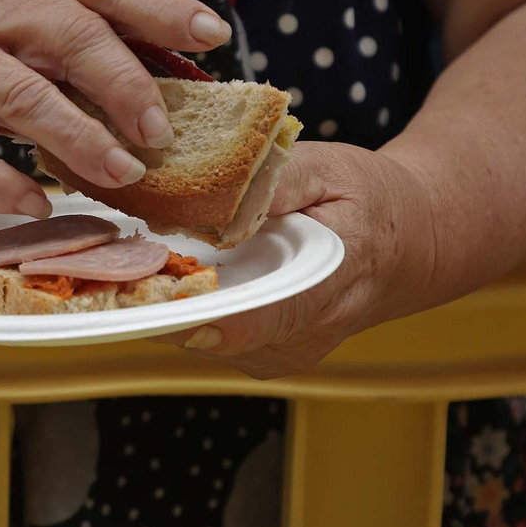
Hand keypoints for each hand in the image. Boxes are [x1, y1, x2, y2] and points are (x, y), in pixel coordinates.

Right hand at [0, 0, 230, 218]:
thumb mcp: (18, 32)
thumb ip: (78, 52)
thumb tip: (167, 91)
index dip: (159, 8)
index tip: (210, 35)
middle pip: (66, 35)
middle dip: (121, 82)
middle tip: (159, 128)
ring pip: (20, 96)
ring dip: (77, 137)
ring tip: (120, 172)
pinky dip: (4, 184)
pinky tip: (39, 205)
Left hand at [147, 141, 438, 378]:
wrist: (407, 246)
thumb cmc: (368, 200)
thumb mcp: (333, 169)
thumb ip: (279, 183)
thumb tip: (223, 201)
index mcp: (330, 286)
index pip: (260, 317)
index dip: (199, 313)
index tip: (151, 296)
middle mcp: (302, 337)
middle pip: (214, 332)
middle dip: (163, 300)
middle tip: (118, 263)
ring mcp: (280, 354)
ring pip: (201, 338)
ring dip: (169, 303)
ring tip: (140, 261)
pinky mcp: (261, 356)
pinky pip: (208, 336)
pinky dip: (186, 307)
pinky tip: (175, 275)